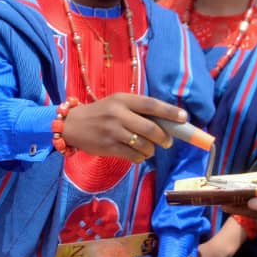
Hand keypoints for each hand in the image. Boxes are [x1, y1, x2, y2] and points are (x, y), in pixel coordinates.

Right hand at [62, 93, 185, 161]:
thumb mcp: (118, 103)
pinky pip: (133, 156)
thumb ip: (138, 109)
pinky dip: (141, 157)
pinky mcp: (109, 147)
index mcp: (123, 99)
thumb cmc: (101, 112)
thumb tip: (167, 122)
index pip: (151, 105)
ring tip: (150, 149)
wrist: (73, 124)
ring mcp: (113, 131)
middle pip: (150, 128)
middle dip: (164, 137)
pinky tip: (139, 154)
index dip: (169, 112)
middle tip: (167, 141)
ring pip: (143, 144)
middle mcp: (118, 114)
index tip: (184, 118)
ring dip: (152, 150)